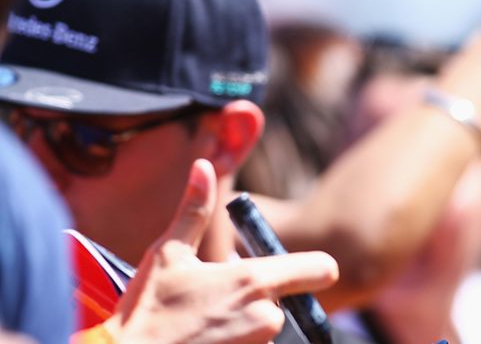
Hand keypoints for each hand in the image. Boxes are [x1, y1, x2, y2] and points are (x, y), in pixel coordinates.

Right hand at [102, 159, 337, 343]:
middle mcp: (267, 316)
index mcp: (254, 280)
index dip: (313, 269)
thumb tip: (203, 165)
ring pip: (267, 328)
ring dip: (246, 327)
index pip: (323, 270)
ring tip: (205, 326)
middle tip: (217, 304)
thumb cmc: (146, 311)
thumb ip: (193, 210)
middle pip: (288, 302)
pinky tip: (207, 342)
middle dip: (260, 300)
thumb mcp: (166, 254)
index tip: (295, 272)